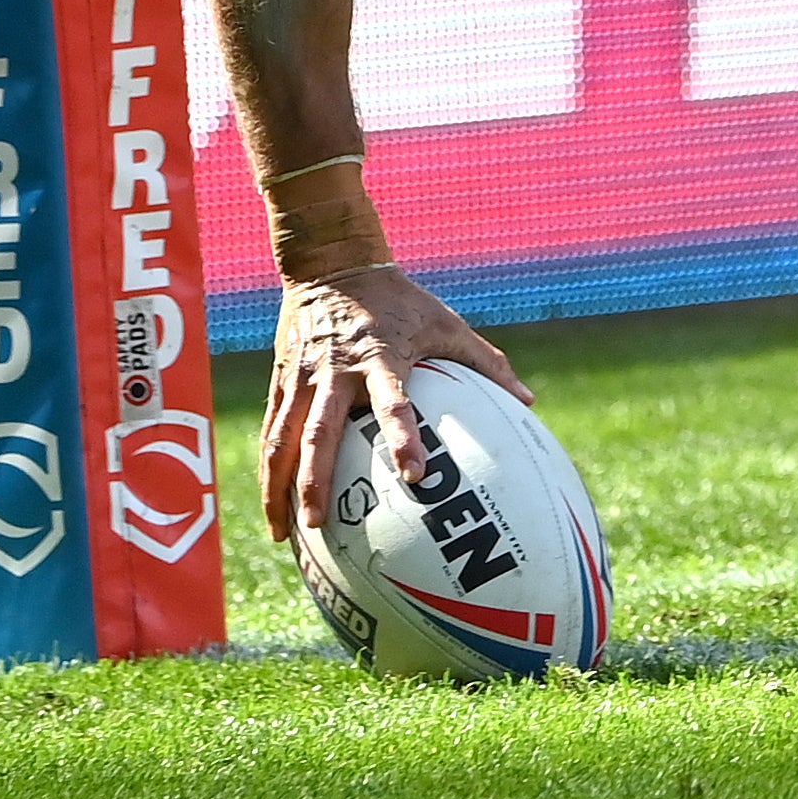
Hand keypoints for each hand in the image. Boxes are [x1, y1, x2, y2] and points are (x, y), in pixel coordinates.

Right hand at [263, 265, 530, 536]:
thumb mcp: (445, 322)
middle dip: (316, 479)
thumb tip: (529, 402)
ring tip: (283, 534)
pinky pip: (271, 430)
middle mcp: (334, 371)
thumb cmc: (399, 298)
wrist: (330, 263)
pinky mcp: (281, 380)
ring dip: (280, 486)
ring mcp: (301, 377)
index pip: (392, 401)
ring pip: (283, 437)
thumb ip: (486, 362)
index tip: (414, 476)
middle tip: (320, 522)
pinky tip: (273, 507)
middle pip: (320, 431)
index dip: (402, 437)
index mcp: (379, 356)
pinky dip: (268, 469)